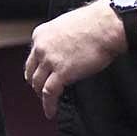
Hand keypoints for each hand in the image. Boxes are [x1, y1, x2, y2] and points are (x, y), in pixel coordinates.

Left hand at [24, 0, 124, 117]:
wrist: (104, 26)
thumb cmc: (93, 23)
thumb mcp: (66, 26)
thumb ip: (59, 39)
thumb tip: (63, 50)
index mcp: (41, 34)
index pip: (33, 56)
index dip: (36, 69)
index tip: (40, 75)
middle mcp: (41, 47)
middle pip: (31, 71)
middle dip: (35, 82)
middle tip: (40, 90)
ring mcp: (49, 60)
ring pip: (38, 84)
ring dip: (41, 95)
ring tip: (47, 102)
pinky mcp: (61, 73)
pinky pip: (49, 93)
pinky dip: (48, 105)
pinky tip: (50, 112)